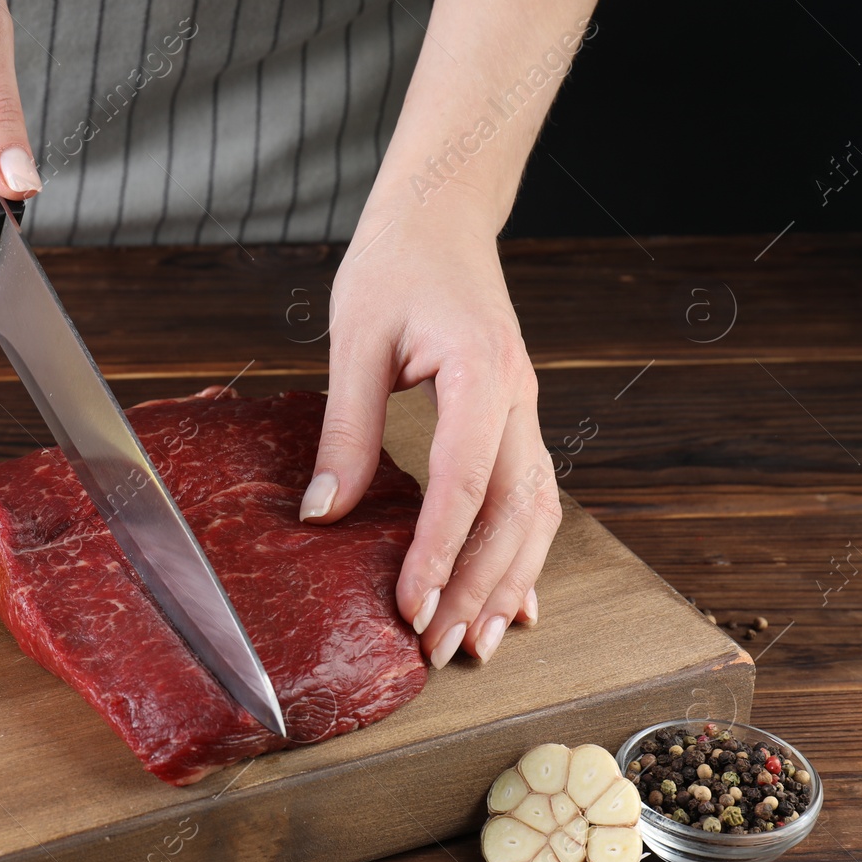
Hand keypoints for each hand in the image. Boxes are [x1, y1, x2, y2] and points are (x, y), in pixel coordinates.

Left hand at [302, 202, 559, 668]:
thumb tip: (324, 514)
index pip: (466, 482)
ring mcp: (525, 410)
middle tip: (440, 648)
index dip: (439, 552)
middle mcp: (518, 398)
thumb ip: (346, 429)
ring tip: (476, 641)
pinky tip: (512, 601)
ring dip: (509, 581)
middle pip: (515, 512)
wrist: (440, 214)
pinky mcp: (515, 419)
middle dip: (479, 587)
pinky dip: (523, 553)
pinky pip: (533, 496)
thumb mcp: (355, 339)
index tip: (411, 606)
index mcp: (482, 374)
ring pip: (536, 513)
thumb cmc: (395, 262)